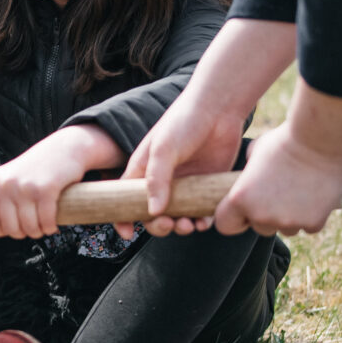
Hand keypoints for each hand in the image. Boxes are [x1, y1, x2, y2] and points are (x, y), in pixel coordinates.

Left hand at [0, 124, 117, 238]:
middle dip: (23, 233)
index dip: (0, 231)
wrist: (64, 148)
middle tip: (33, 226)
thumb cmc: (35, 169)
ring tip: (43, 225)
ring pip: (29, 228)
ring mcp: (25, 186)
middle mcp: (6, 183)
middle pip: (9, 228)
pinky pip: (46, 221)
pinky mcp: (46, 189)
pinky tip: (53, 224)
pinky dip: (51, 227)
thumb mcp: (9, 181)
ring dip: (39, 232)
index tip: (13, 227)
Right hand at [120, 94, 239, 236]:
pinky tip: (204, 220)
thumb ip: (156, 180)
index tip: (127, 234)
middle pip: (152, 215)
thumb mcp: (162, 148)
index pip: (124, 200)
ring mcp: (184, 185)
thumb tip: (153, 212)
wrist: (219, 109)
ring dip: (181, 227)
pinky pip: (201, 212)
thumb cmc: (184, 121)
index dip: (122, 219)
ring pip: (178, 217)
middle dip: (158, 226)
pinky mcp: (206, 186)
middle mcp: (162, 181)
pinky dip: (201, 221)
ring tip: (189, 224)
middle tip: (169, 224)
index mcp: (143, 171)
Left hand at [210, 84, 341, 234]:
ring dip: (291, 217)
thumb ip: (248, 171)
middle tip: (279, 195)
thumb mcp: (255, 151)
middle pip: (260, 228)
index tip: (244, 210)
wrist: (319, 137)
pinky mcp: (313, 222)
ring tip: (300, 192)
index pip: (226, 225)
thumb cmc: (285, 140)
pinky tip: (316, 196)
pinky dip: (313, 216)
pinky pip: (309, 227)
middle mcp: (262, 215)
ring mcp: (289, 221)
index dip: (235, 218)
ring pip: (287, 229)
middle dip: (267, 216)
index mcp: (240, 198)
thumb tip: (249, 176)